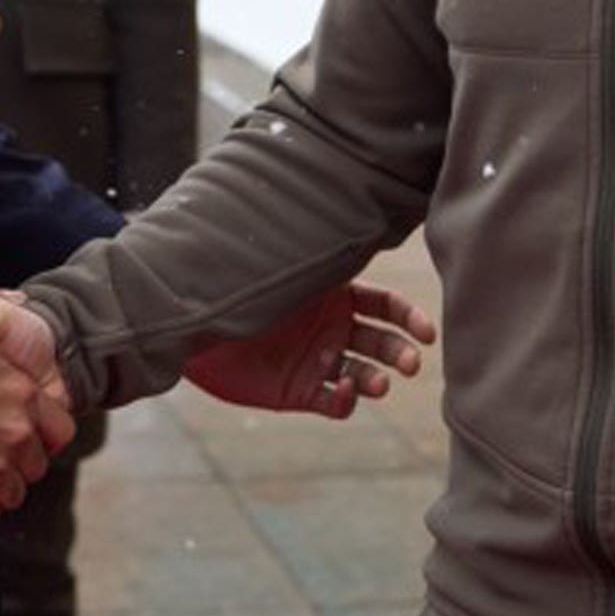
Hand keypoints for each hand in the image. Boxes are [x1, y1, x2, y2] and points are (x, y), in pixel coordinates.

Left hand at [184, 278, 435, 419]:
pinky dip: (345, 401)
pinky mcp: (299, 393)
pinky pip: (333, 402)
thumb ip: (313, 255)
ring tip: (380, 384)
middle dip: (401, 352)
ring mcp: (318, 362)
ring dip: (377, 379)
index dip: (409, 318)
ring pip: (363, 374)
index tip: (425, 332)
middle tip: (410, 363)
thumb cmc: (232, 286)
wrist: (189, 324)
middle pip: (382, 342)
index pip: (385, 306)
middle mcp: (333, 329)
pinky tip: (344, 393)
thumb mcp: (278, 267)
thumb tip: (349, 214)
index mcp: (335, 295)